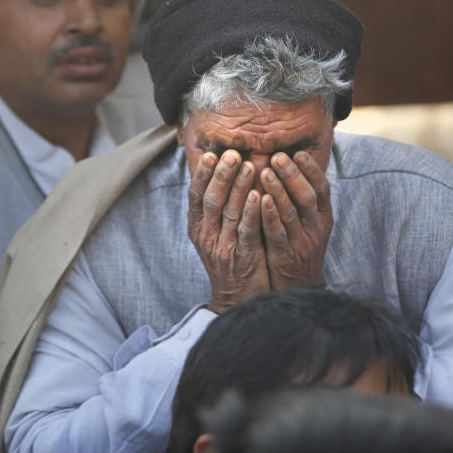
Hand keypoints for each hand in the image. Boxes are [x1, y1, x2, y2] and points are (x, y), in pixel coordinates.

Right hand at [187, 150, 270, 312]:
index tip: (210, 154)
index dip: (203, 175)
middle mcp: (207, 236)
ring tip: (248, 165)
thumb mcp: (214, 235)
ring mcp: (224, 247)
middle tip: (231, 153)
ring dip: (238, 187)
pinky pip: (246, 231)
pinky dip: (250, 212)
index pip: (196, 196)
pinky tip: (257, 195)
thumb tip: (219, 173)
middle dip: (221, 175)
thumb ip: (215, 208)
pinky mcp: (243, 257)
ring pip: (229, 212)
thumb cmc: (230, 259)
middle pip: (211, 200)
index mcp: (198, 228)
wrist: (238, 299)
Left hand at [259, 151, 332, 288]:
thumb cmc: (299, 244)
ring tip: (265, 172)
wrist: (298, 286)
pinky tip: (260, 200)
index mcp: (323, 215)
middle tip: (278, 156)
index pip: (322, 187)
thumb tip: (290, 161)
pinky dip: (269, 216)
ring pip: (291, 212)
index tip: (298, 152)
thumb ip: (301, 196)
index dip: (311, 170)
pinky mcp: (286, 255)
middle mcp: (316, 227)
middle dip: (293, 175)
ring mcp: (302, 242)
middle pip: (307, 196)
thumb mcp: (308, 221)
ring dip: (279, 191)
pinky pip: (278, 233)